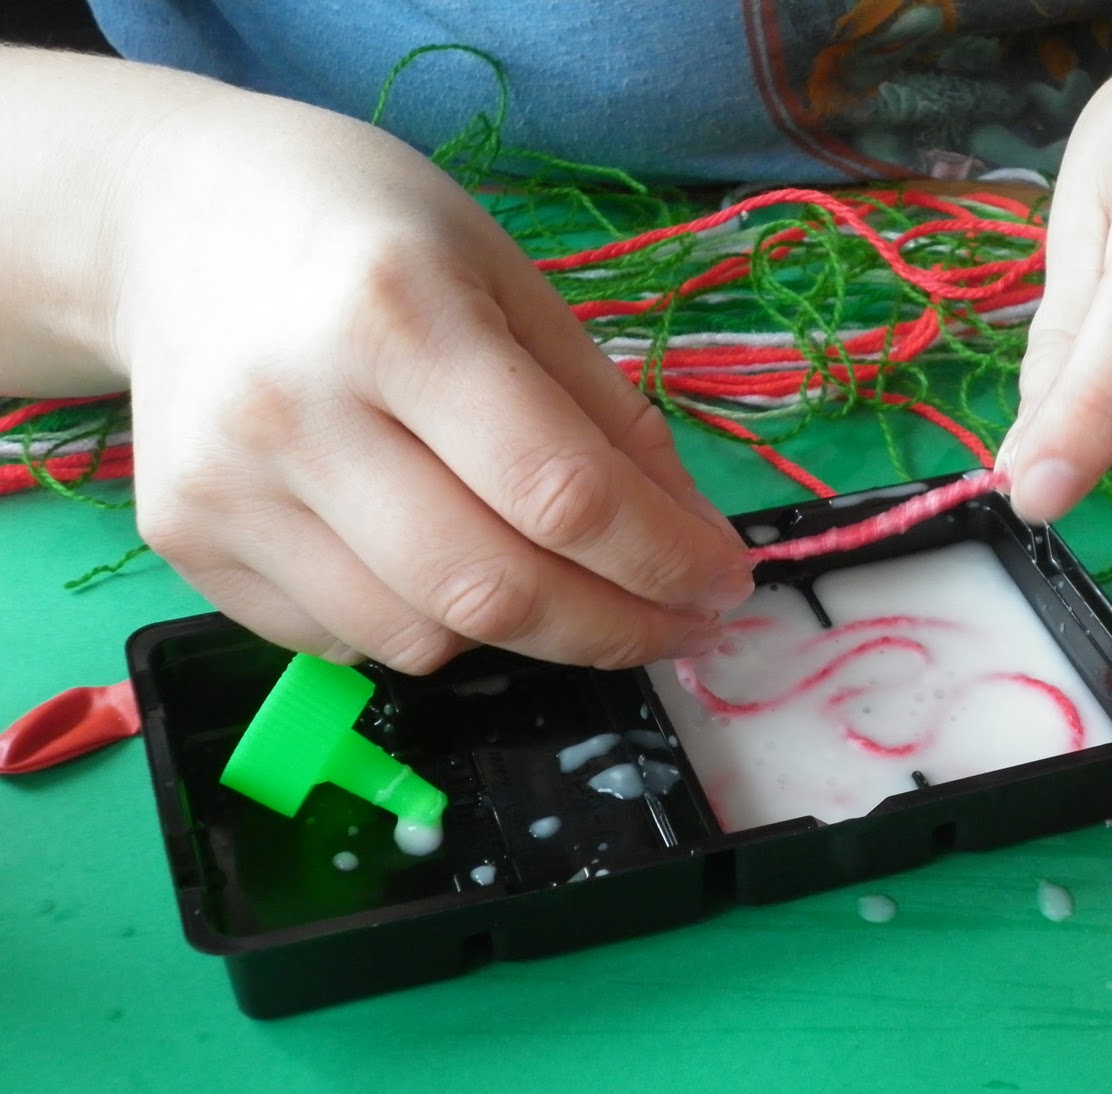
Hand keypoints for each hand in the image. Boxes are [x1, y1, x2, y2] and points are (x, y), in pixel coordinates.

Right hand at [115, 90, 750, 671]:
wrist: (170, 220)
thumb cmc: (367, 234)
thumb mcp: (508, 278)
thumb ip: (605, 414)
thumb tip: (690, 542)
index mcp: (394, 314)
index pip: (559, 490)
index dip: (664, 561)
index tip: (726, 583)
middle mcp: (293, 410)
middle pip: (489, 589)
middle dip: (615, 630)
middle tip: (680, 624)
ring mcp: (223, 488)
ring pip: (418, 638)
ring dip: (525, 635)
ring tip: (563, 581)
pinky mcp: (182, 542)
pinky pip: (344, 639)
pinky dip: (426, 625)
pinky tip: (445, 562)